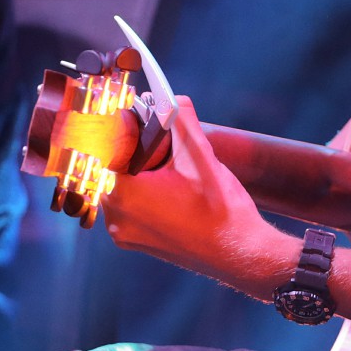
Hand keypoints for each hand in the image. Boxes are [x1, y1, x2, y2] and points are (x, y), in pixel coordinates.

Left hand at [105, 96, 287, 296]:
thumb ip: (181, 119)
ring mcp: (124, 233)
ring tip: (172, 168)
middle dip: (136, 149)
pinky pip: (131, 207)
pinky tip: (173, 189)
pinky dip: (145, 193)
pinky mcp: (137, 242)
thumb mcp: (200, 156)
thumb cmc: (221, 210)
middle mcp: (115, 217)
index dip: (126, 127)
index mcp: (122, 194)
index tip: (141, 116)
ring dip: (141, 171)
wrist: (242, 254)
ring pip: (123, 187)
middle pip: (114, 166)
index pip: (108, 145)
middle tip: (163, 142)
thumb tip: (171, 97)